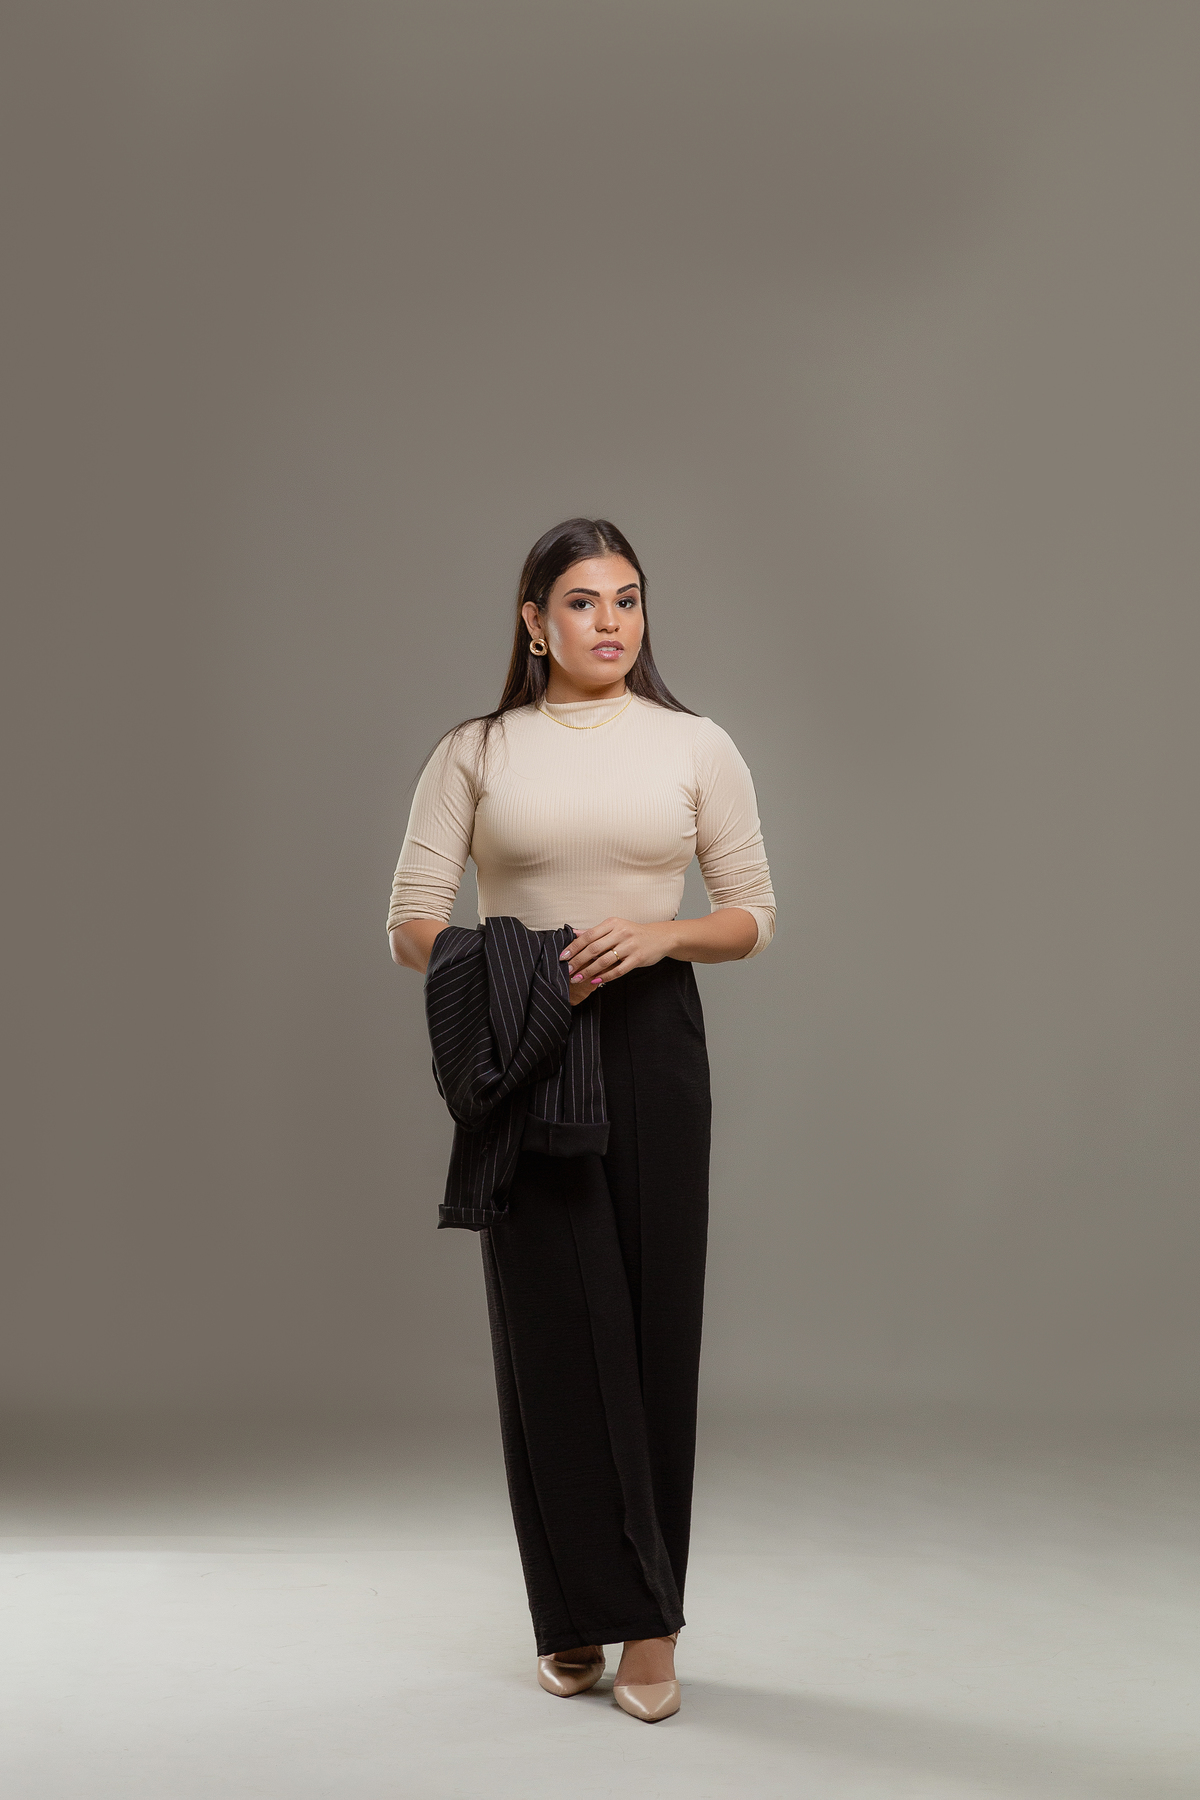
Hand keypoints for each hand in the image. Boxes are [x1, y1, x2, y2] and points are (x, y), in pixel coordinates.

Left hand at [561, 917, 677, 993]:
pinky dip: (605, 976)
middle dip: (578, 961)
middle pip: (594, 948)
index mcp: (613, 923)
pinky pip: (618, 970)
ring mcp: (630, 946)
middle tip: (567, 970)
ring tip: (577, 978)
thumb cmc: (634, 932)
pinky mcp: (638, 958)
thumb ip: (595, 931)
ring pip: (604, 961)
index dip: (574, 947)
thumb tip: (574, 932)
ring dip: (588, 971)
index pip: (588, 936)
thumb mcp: (615, 927)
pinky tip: (595, 981)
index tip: (563, 956)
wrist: (660, 937)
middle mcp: (621, 933)